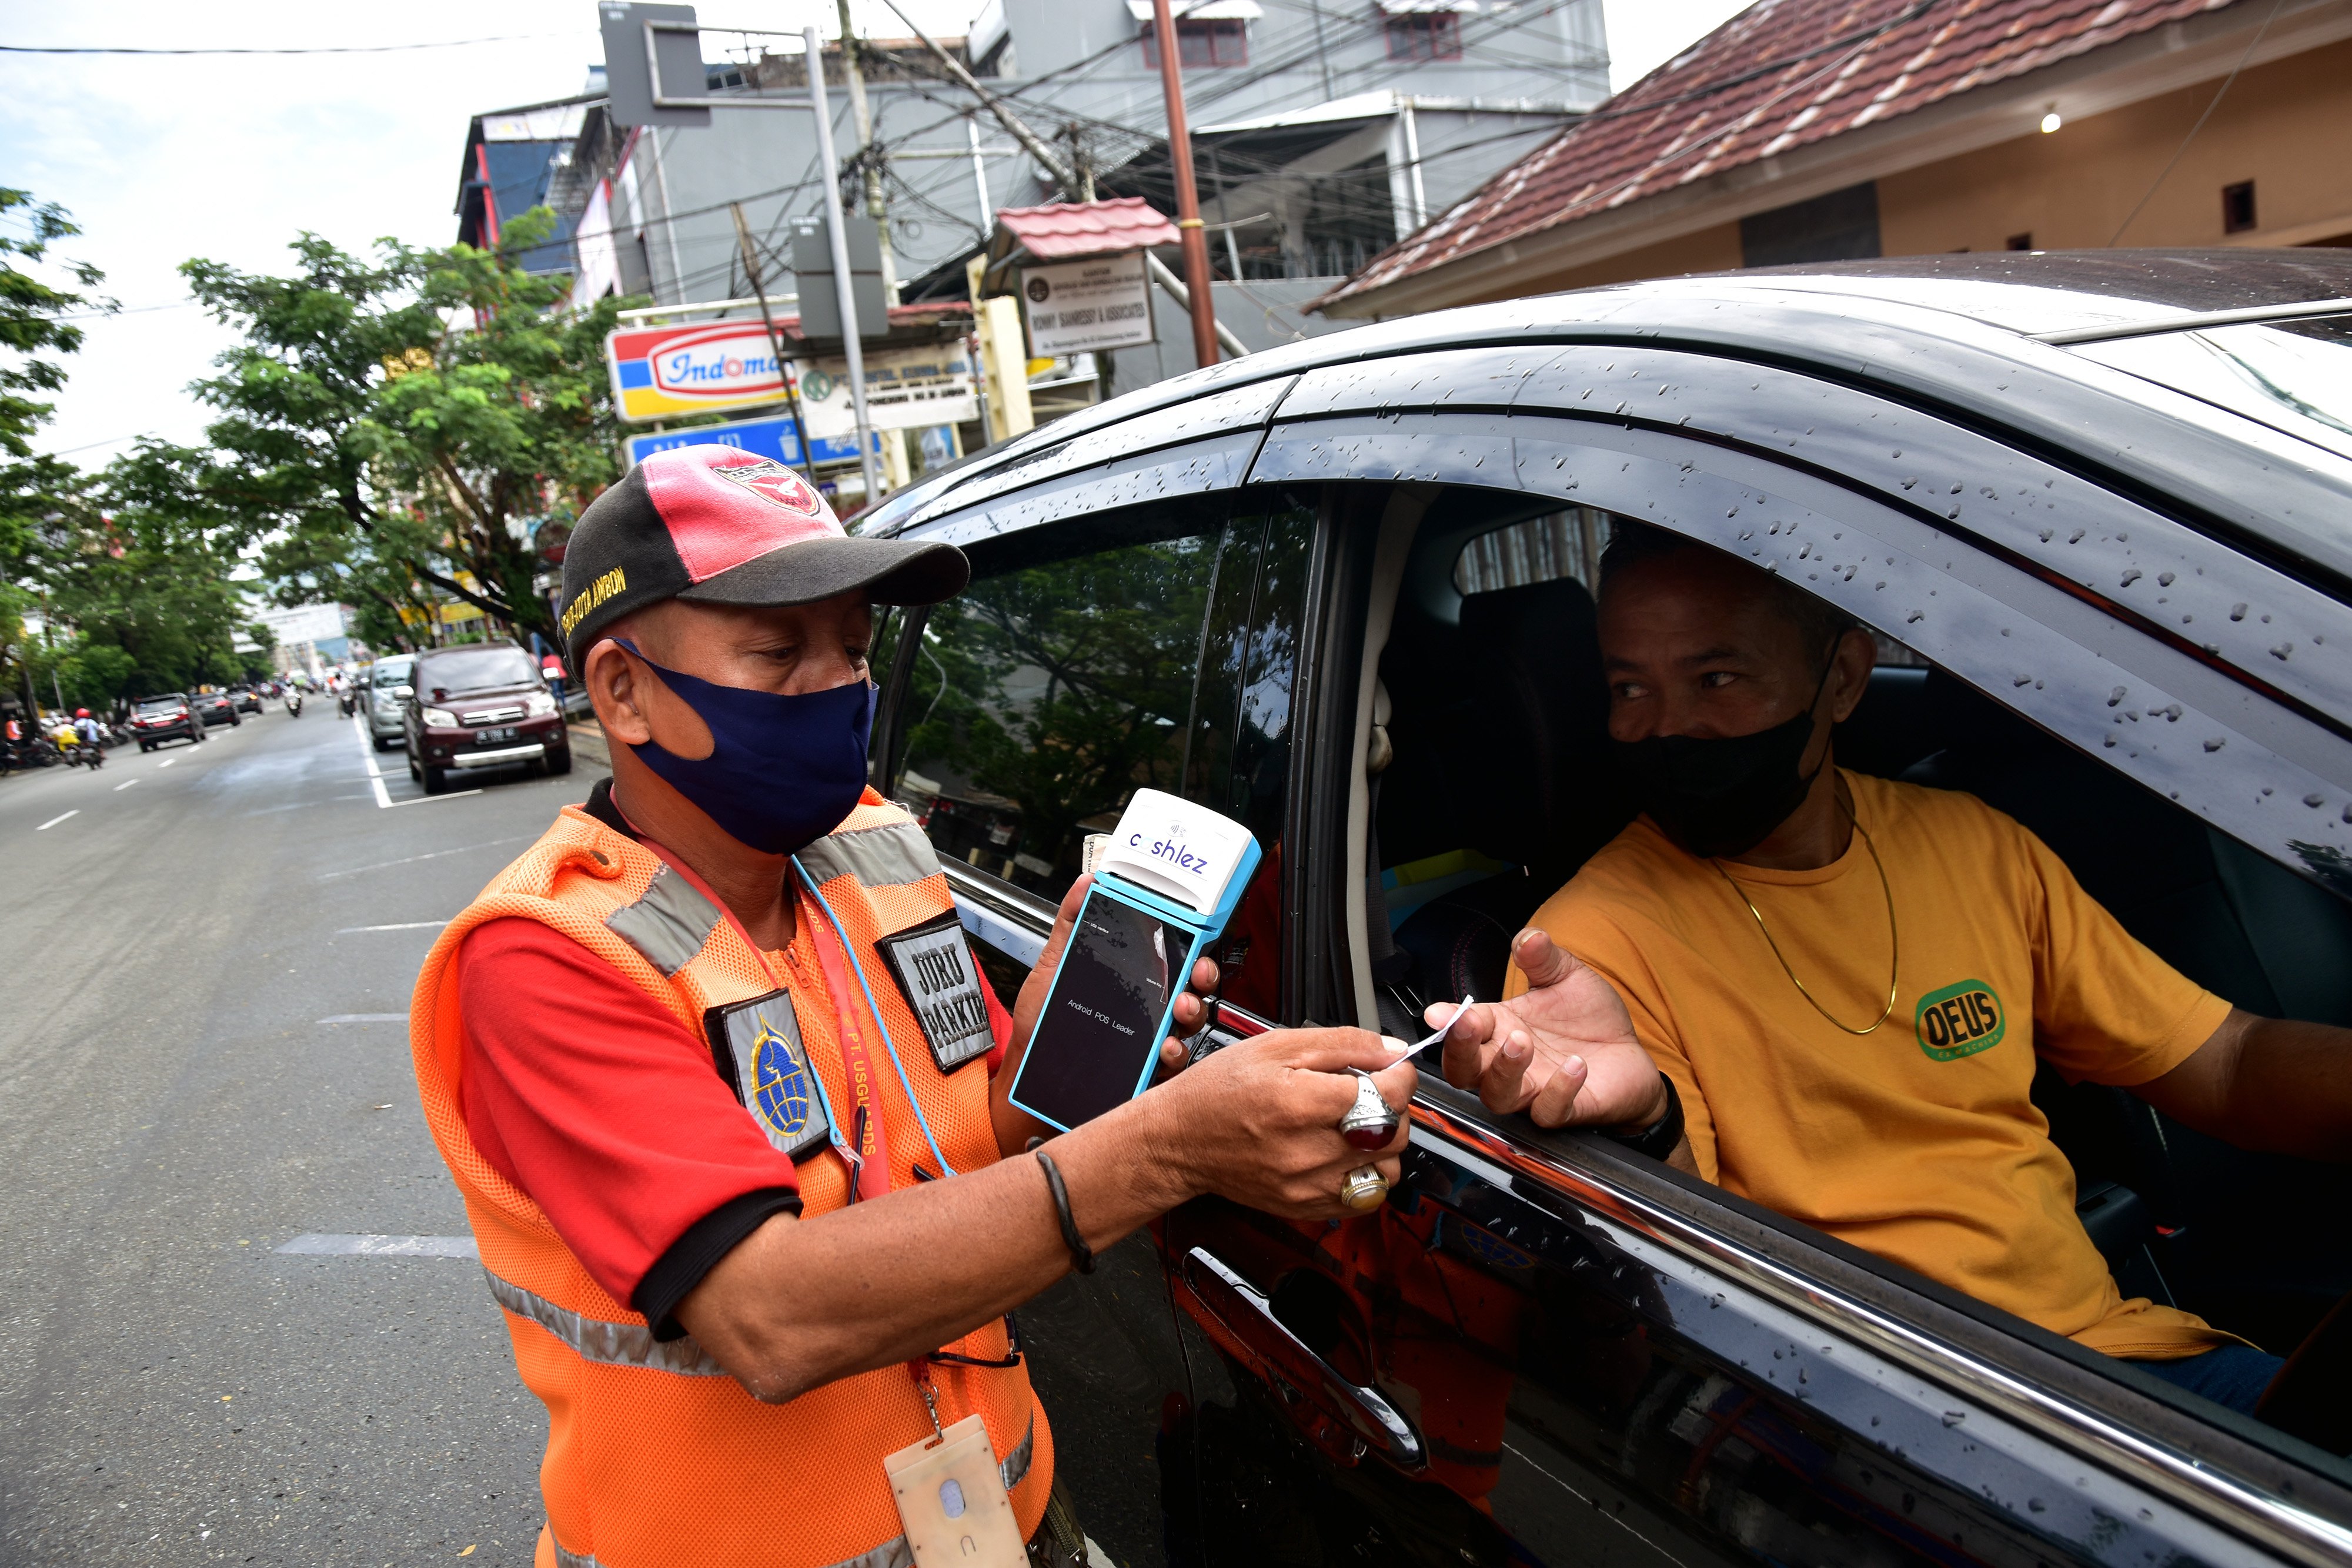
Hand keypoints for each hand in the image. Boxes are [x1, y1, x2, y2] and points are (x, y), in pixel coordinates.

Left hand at [1012, 874, 1220, 1078]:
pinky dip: (1174, 1055)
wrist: (1025, 1064)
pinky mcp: (1143, 1072)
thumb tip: (1086, 883)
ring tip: (1179, 1009)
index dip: (1193, 952)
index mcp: (1133, 982)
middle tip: (1195, 975)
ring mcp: (1147, 1043)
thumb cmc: (1042, 1020)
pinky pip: (1172, 1065)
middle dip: (1202, 980)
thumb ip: (1070, 923)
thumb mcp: (1052, 965)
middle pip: (1191, 991)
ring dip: (1192, 1014)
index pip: (1174, 962)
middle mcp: (1146, 1012)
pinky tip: (1164, 1048)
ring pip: (1187, 1027)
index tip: (1198, 943)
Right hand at [1151, 1027, 1414, 1218]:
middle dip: (1395, 1106)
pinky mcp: (1306, 1207)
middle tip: (1372, 1092)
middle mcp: (1307, 1151)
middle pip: (1395, 1133)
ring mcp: (1308, 1185)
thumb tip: (1388, 1049)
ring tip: (1359, 1125)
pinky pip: (1365, 1198)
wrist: (1180, 1140)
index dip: (1402, 1076)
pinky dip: (1368, 1174)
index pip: (1388, 1094)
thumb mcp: (1274, 1046)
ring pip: (1388, 1170)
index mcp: (1300, 1103)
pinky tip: (1346, 1153)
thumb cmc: (1219, 1090)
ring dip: (1385, 1144)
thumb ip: (1340, 1043)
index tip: (1393, 1068)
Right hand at [1434, 930, 1665, 1129]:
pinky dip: (1559, 1090)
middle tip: (1469, 1024)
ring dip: (1503, 1070)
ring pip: (1498, 1096)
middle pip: (1464, 1070)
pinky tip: (1576, 1065)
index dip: (1448, 1021)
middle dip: (1461, 1048)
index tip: (1439, 1012)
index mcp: (1500, 1027)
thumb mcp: (1567, 976)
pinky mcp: (1565, 1110)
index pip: (1464, 1027)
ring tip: (1521, 1041)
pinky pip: (1550, 1111)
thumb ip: (1544, 957)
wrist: (1629, 1051)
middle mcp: (1509, 1063)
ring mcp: (1534, 1089)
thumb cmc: (1589, 1018)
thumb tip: (1529, 937)